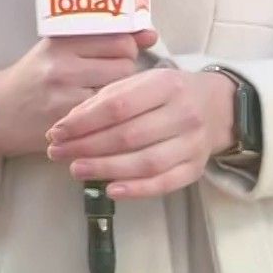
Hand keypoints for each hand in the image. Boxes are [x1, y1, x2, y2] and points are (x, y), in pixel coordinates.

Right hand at [0, 29, 157, 176]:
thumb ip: (103, 38)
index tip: (120, 55)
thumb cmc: (35, 77)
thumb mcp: (60, 48)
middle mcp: (62, 62)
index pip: (119, 37)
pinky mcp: (65, 122)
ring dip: (120, 95)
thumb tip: (151, 33)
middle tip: (110, 78)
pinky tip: (98, 116)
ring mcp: (63, 94)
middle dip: (126, 71)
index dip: (127, 48)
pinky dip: (108, 117)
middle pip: (125, 63)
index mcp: (62, 39)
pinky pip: (106, 117)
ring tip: (103, 96)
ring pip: (120, 91)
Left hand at [44, 67, 238, 199]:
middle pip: (128, 136)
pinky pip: (165, 183)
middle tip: (58, 154)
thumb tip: (69, 123)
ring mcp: (192, 143)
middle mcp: (183, 113)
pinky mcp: (195, 168)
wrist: (217, 106)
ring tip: (76, 170)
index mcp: (166, 85)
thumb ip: (106, 98)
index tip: (56, 131)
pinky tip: (111, 190)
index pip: (118, 105)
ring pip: (145, 162)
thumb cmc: (168, 92)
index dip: (84, 121)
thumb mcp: (141, 82)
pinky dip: (137, 189)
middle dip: (87, 147)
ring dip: (106, 169)